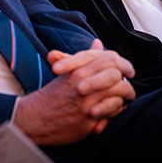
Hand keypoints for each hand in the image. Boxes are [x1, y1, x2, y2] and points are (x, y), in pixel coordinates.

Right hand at [13, 39, 134, 145]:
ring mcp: (87, 102)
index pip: (110, 58)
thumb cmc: (51, 95)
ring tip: (124, 100)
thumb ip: (84, 58)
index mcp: (78, 70)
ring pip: (119, 91)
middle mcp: (83, 83)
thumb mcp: (66, 72)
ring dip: (125, 96)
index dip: (123, 63)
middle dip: (126, 80)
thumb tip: (98, 43)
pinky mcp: (89, 120)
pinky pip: (114, 111)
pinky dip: (118, 110)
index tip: (128, 70)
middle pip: (117, 74)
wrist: (33, 118)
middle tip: (128, 85)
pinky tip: (114, 111)